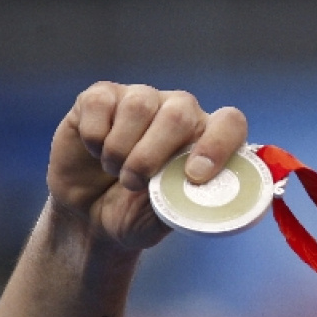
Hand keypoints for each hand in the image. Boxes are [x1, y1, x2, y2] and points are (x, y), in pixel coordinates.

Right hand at [47, 82, 247, 249]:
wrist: (87, 216)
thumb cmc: (136, 214)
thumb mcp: (165, 219)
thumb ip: (188, 205)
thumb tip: (204, 199)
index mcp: (206, 139)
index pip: (230, 123)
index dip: (218, 145)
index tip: (195, 176)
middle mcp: (179, 111)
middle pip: (180, 113)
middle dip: (152, 156)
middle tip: (134, 184)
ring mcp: (141, 99)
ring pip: (139, 106)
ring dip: (121, 150)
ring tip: (117, 171)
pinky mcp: (102, 97)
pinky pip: (100, 105)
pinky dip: (94, 138)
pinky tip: (95, 152)